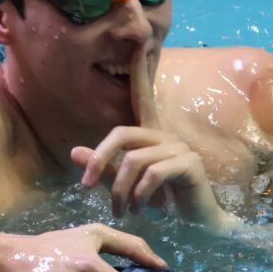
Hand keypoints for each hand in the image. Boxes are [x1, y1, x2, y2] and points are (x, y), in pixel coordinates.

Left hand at [70, 46, 232, 229]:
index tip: (139, 45)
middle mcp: (165, 135)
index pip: (142, 97)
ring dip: (120, 189)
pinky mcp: (189, 163)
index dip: (140, 72)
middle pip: (122, 133)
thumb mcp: (127, 186)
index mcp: (151, 135)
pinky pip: (153, 172)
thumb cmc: (163, 203)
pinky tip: (142, 208)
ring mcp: (179, 147)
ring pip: (134, 160)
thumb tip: (74, 152)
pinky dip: (141, 194)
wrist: (197, 225)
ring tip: (121, 210)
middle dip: (99, 159)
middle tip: (86, 185)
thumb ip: (104, 168)